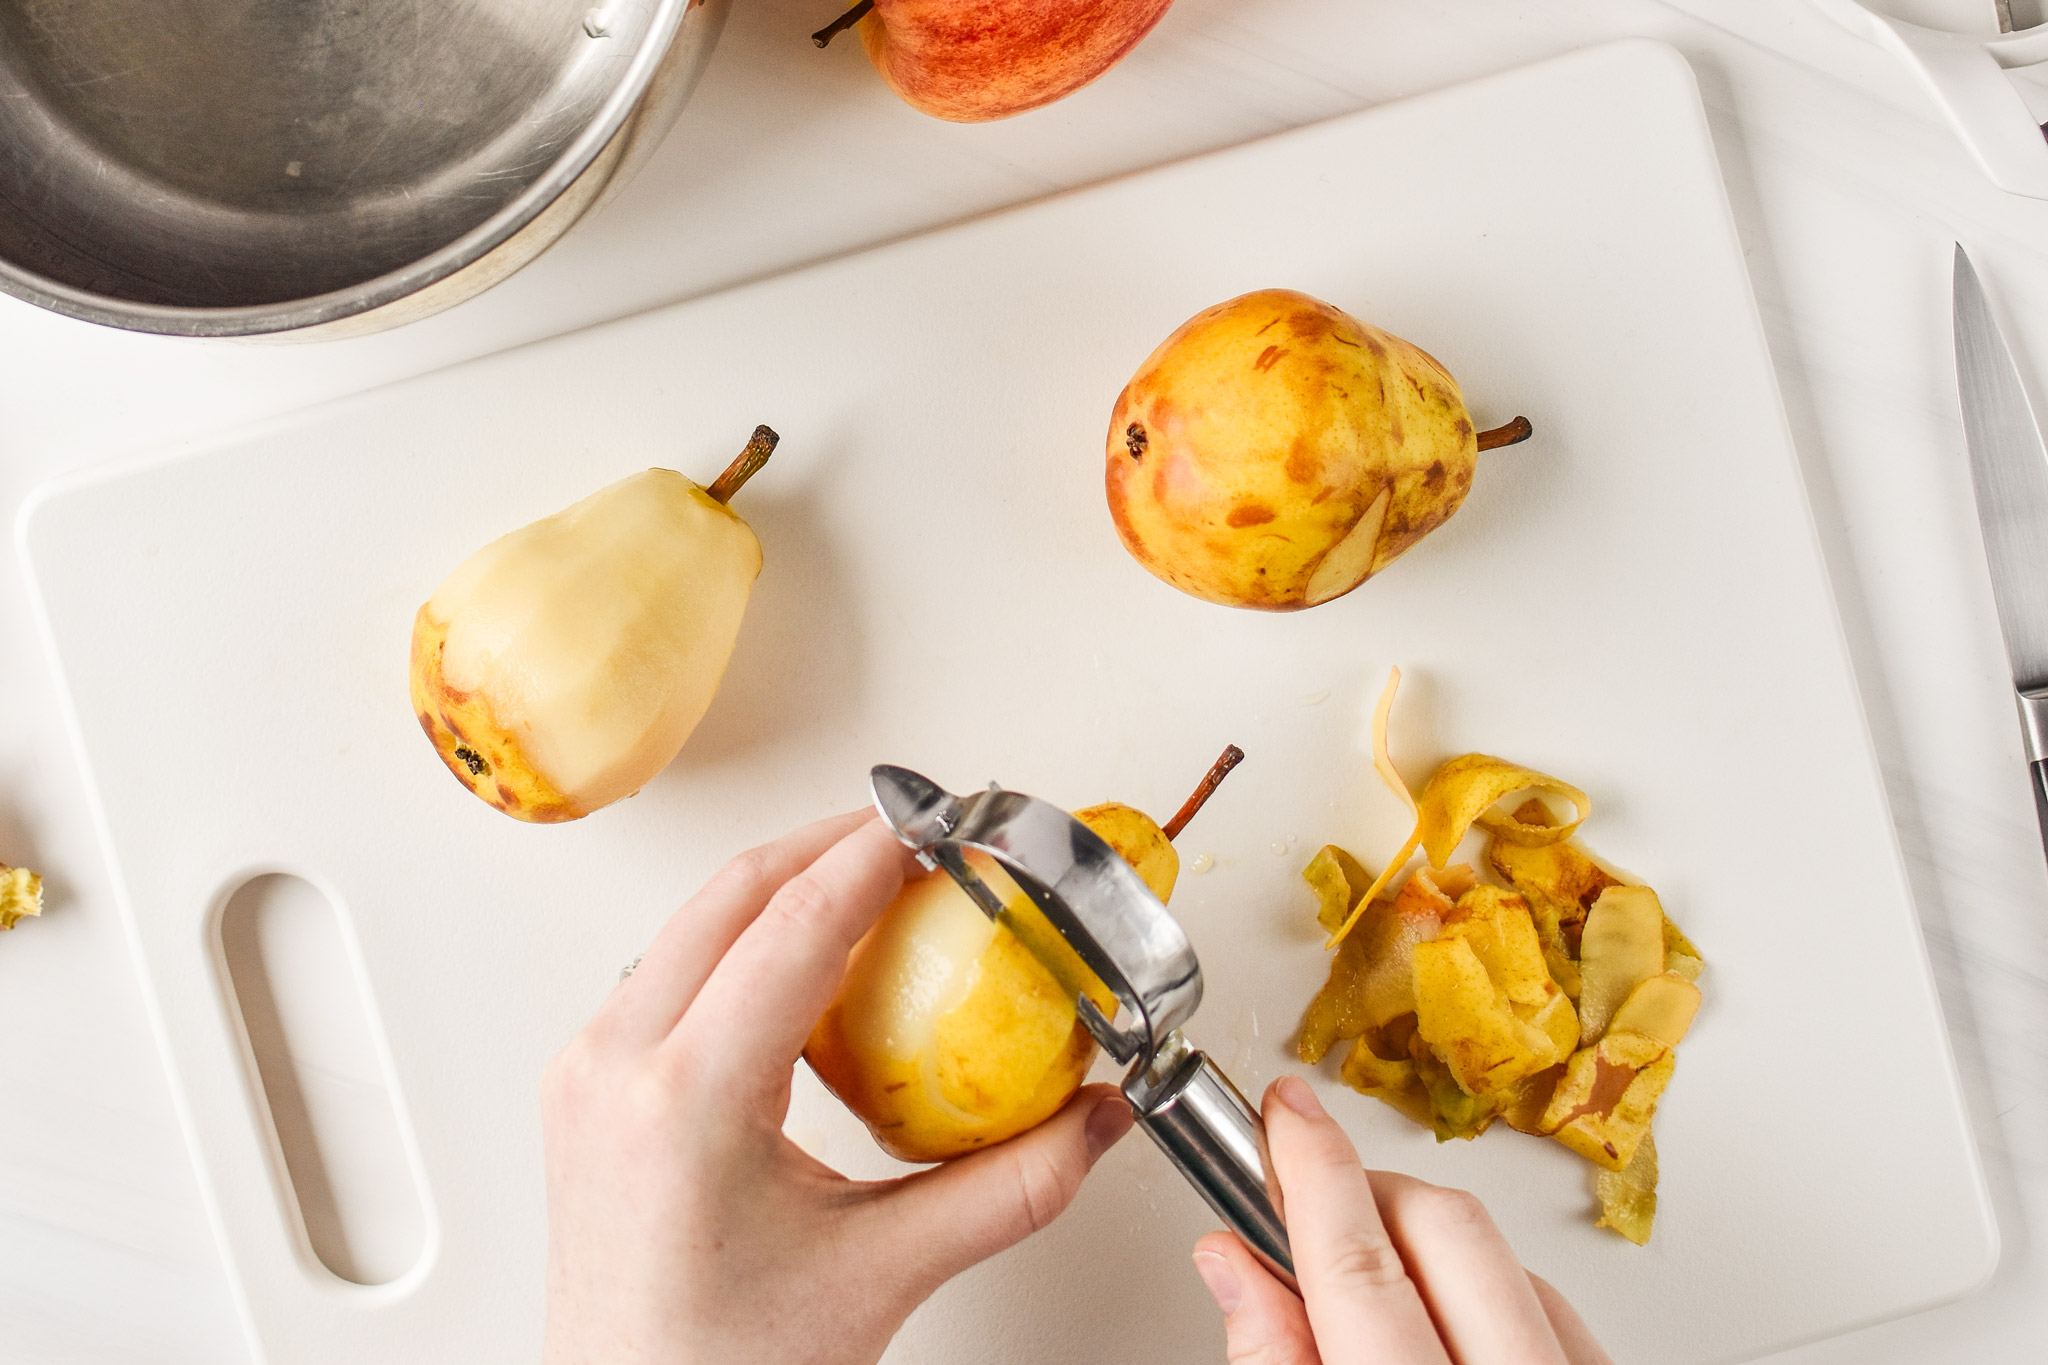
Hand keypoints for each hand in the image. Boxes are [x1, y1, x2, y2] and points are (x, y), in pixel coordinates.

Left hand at [541, 811, 1134, 1364]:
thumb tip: (1095, 1120)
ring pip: (692, 923)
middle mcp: (616, 1070)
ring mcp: (587, 1075)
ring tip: (873, 884)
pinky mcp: (585, 1088)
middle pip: (733, 895)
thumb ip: (1009, 1188)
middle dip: (832, 844)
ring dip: (785, 886)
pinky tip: (806, 964)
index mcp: (683, 1102)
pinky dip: (744, 940)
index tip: (940, 822)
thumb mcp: (882, 1274)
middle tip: (920, 834)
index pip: (794, 927)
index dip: (877, 856)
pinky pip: (670, 971)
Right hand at [1192, 1075, 1611, 1364]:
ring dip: (1427, 1242)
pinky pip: (1554, 1302)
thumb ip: (1274, 1360)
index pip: (1356, 1263)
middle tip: (1310, 1204)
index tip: (1281, 1109)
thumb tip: (1231, 1259)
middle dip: (1366, 1193)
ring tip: (1376, 1285)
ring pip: (1502, 1252)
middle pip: (1442, 1228)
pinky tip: (1448, 1320)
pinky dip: (1492, 1287)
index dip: (1310, 1169)